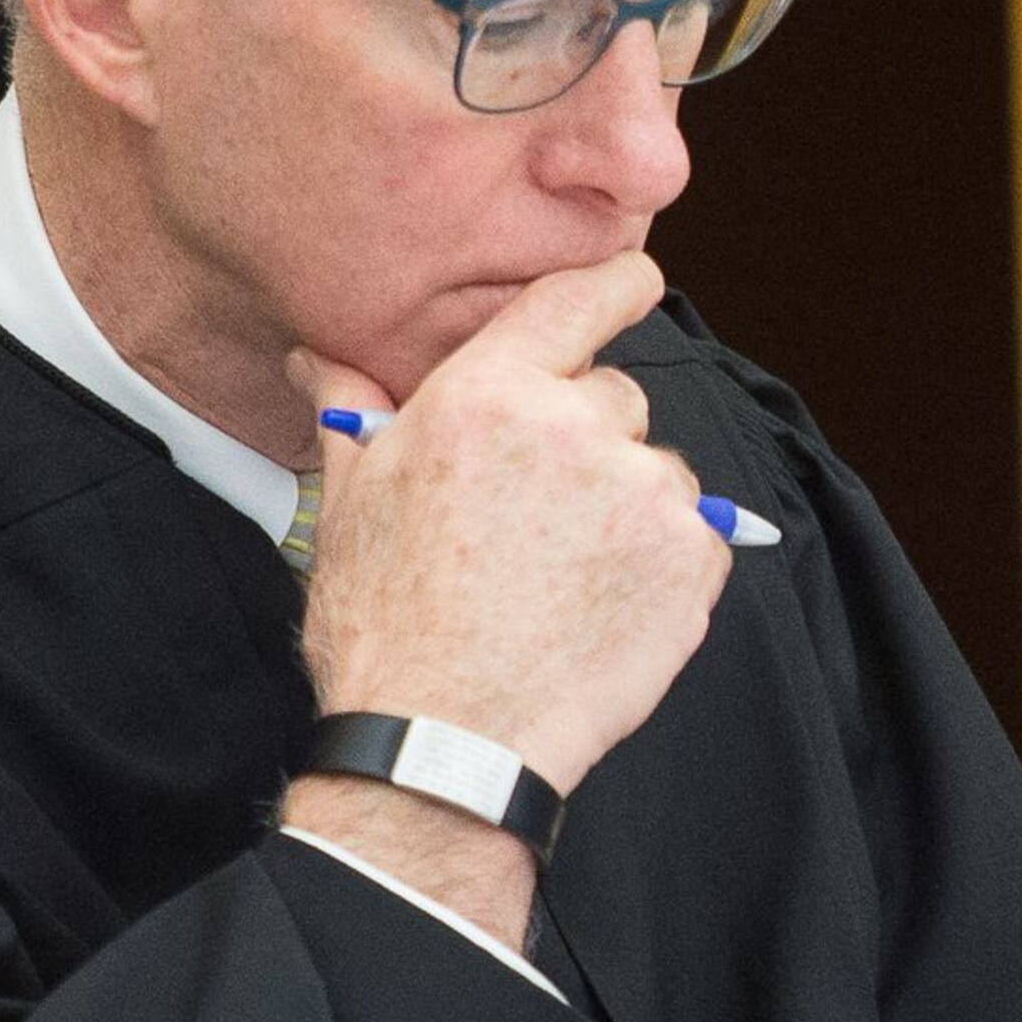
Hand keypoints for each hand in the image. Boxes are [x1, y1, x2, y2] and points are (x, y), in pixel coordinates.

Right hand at [287, 250, 727, 807]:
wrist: (442, 742)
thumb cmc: (386, 627)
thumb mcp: (351, 503)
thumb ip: (353, 412)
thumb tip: (321, 360)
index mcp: (486, 394)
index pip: (575, 299)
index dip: (616, 283)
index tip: (638, 279)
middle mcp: (574, 426)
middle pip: (616, 398)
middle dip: (589, 443)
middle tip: (537, 521)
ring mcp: (642, 492)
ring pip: (657, 472)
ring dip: (628, 510)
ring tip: (563, 580)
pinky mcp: (692, 558)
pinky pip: (699, 536)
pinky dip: (667, 566)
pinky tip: (605, 607)